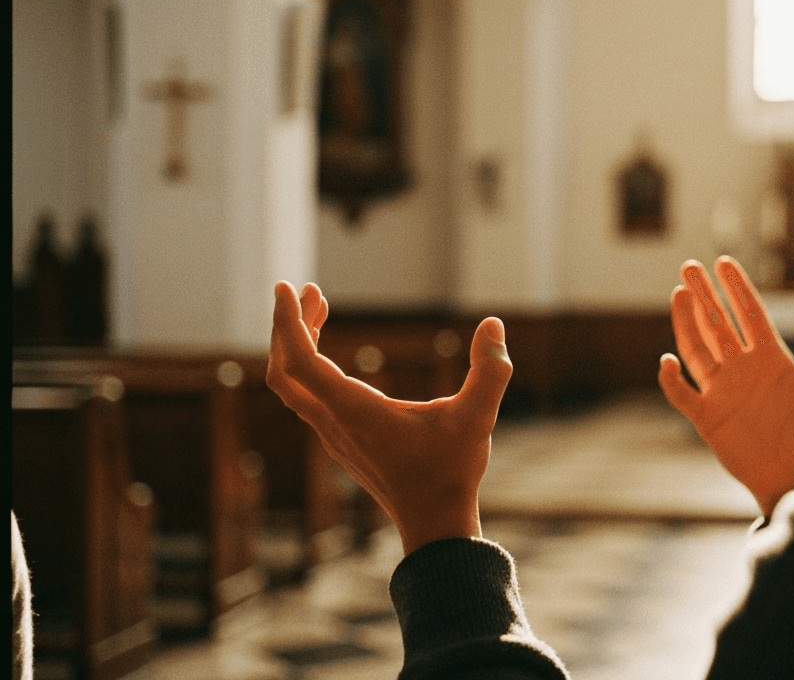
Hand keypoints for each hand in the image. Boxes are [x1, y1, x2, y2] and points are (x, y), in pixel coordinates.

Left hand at [266, 281, 512, 553]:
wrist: (435, 523)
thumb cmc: (452, 472)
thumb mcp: (478, 417)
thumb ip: (490, 370)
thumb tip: (493, 324)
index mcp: (355, 412)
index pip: (299, 361)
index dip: (288, 322)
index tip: (290, 287)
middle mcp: (335, 423)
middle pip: (284, 370)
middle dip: (288, 325)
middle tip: (308, 290)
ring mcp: (334, 435)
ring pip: (293, 385)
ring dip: (296, 344)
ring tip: (320, 309)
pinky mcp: (342, 441)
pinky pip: (307, 396)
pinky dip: (308, 365)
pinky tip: (332, 355)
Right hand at [657, 257, 793, 517]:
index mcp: (773, 360)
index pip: (750, 315)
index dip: (737, 289)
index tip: (724, 262)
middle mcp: (744, 371)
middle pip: (718, 324)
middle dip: (704, 294)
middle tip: (689, 266)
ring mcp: (724, 393)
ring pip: (697, 350)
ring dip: (686, 323)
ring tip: (678, 294)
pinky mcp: (708, 419)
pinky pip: (683, 394)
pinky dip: (672, 379)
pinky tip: (669, 360)